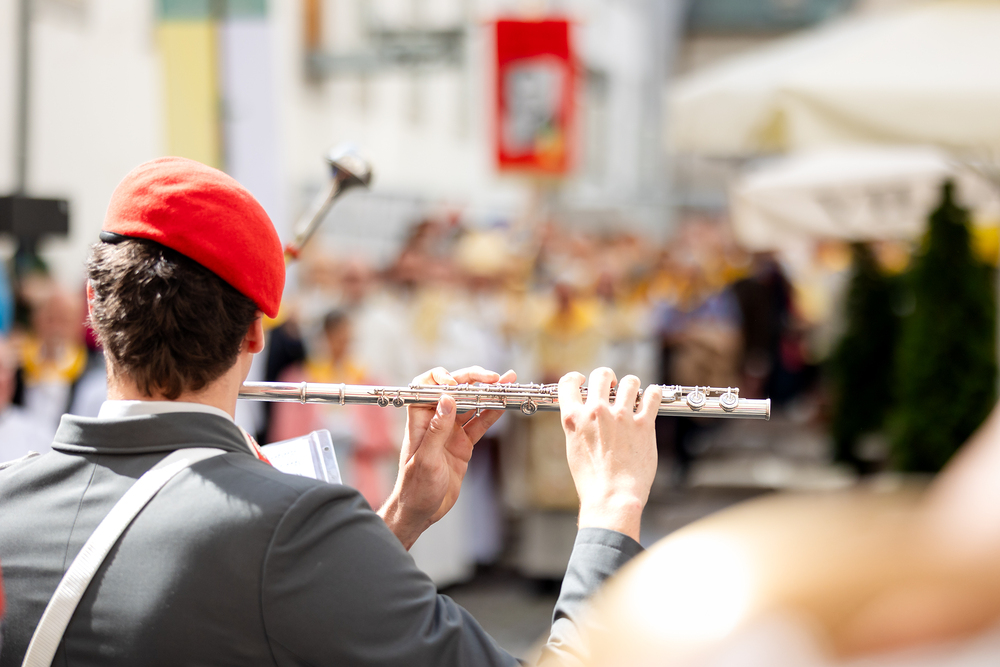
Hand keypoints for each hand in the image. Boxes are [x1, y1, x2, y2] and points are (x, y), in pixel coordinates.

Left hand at [379, 366, 516, 548]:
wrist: (421, 511)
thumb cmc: (414, 488)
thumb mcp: (426, 460)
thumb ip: (437, 429)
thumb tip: (447, 400)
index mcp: (420, 420)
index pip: (426, 386)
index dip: (440, 378)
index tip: (456, 383)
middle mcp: (435, 421)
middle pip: (454, 391)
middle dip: (473, 380)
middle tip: (493, 377)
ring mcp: (451, 432)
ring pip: (471, 405)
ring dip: (488, 393)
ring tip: (506, 383)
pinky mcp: (463, 444)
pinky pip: (479, 424)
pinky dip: (492, 414)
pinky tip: (503, 404)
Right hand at [558, 368, 661, 541]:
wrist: (613, 497)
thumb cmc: (592, 480)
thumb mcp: (574, 450)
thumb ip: (579, 428)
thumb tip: (586, 416)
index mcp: (574, 418)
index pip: (568, 383)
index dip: (576, 378)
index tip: (583, 381)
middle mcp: (596, 412)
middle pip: (601, 375)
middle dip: (608, 378)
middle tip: (613, 387)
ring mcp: (621, 416)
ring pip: (629, 382)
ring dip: (631, 385)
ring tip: (633, 394)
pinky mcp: (643, 424)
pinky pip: (652, 396)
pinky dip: (653, 394)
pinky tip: (652, 397)